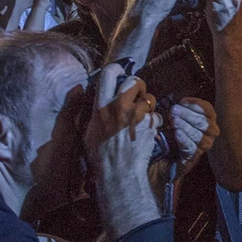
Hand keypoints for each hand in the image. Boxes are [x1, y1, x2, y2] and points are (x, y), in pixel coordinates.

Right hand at [83, 65, 160, 182]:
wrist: (119, 173)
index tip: (120, 70)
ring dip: (148, 105)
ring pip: (149, 98)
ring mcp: (137, 115)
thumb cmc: (100, 156)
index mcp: (102, 107)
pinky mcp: (150, 124)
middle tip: (137, 93)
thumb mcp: (88, 131)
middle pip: (134, 81)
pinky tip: (147, 131)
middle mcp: (120, 107)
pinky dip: (154, 122)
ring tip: (141, 117)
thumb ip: (92, 111)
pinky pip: (156, 116)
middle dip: (138, 85)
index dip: (116, 68)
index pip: (108, 75)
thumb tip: (86, 95)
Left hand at [170, 97, 218, 163]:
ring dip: (185, 126)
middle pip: (202, 122)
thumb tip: (175, 102)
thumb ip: (180, 109)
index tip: (182, 101)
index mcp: (209, 119)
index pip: (207, 109)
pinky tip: (177, 133)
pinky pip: (191, 147)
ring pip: (197, 135)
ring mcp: (204, 145)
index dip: (195, 104)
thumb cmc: (175, 132)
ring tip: (174, 121)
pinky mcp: (194, 157)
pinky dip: (184, 139)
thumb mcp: (178, 118)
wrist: (168, 157)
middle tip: (174, 110)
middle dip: (187, 115)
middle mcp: (211, 133)